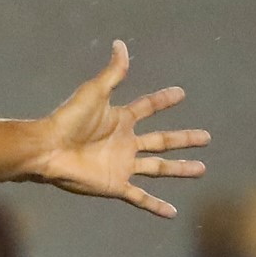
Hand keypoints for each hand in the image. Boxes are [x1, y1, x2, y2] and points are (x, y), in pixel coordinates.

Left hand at [31, 42, 205, 217]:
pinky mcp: (116, 185)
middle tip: (206, 137)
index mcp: (120, 120)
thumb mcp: (94, 93)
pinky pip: (141, 197)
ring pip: (159, 168)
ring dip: (180, 169)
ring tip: (201, 169)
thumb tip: (121, 44)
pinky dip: (156, 206)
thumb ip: (112, 72)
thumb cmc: (68, 120)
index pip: (148, 108)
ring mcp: (122, 165)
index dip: (164, 100)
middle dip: (184, 139)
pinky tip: (172, 213)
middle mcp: (125, 143)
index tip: (181, 94)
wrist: (49, 149)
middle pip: (162, 141)